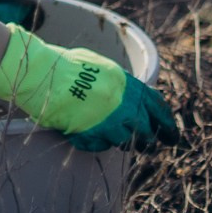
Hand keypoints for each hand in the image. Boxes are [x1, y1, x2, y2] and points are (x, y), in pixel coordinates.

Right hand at [0, 25, 178, 150]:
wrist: (40, 73)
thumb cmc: (66, 66)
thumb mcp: (100, 67)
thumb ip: (120, 83)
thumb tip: (137, 97)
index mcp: (126, 84)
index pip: (158, 107)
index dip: (167, 123)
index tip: (172, 135)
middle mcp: (121, 104)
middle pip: (146, 131)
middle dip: (148, 141)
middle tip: (147, 146)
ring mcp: (106, 121)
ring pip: (123, 142)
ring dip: (119, 141)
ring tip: (107, 134)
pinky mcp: (89, 134)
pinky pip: (99, 145)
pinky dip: (94, 142)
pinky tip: (85, 132)